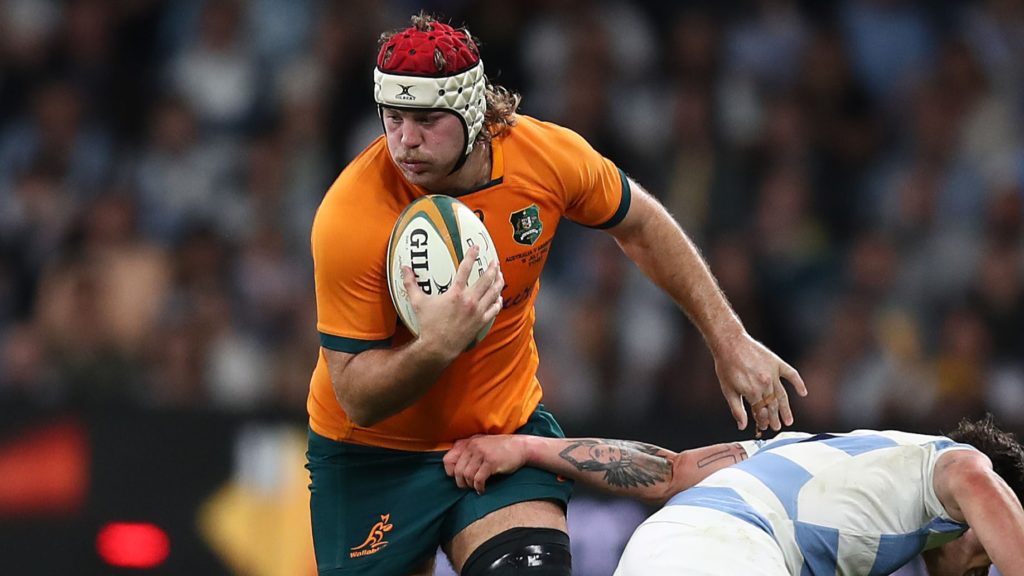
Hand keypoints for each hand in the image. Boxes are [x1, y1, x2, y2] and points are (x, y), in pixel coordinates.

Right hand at [404, 245, 503, 361]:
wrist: (438, 347)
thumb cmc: (428, 325)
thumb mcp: (418, 303)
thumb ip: (411, 284)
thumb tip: (404, 268)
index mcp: (455, 293)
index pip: (465, 269)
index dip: (472, 256)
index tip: (476, 247)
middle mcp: (469, 301)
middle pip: (486, 279)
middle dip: (492, 268)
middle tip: (495, 261)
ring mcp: (477, 312)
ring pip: (493, 293)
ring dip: (498, 282)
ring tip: (500, 274)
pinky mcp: (481, 322)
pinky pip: (494, 309)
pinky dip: (498, 301)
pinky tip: (499, 297)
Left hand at [443, 434, 529, 493]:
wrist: (521, 447)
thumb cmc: (501, 448)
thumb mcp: (481, 444)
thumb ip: (468, 451)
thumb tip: (453, 469)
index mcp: (468, 442)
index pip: (448, 459)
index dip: (451, 472)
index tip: (459, 477)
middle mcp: (473, 446)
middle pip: (457, 470)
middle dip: (461, 482)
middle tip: (468, 487)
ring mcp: (482, 453)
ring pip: (467, 476)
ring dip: (470, 486)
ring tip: (476, 487)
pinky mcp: (491, 462)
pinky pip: (478, 479)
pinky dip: (479, 488)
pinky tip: (482, 489)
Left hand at [713, 331, 806, 432]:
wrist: (730, 343)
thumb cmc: (726, 366)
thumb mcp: (728, 390)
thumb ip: (737, 409)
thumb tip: (742, 426)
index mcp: (752, 392)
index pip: (761, 412)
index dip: (762, 421)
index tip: (763, 427)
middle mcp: (765, 384)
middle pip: (772, 405)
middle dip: (774, 418)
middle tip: (776, 427)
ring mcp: (773, 374)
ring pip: (782, 395)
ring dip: (785, 409)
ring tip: (788, 420)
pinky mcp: (777, 363)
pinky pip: (791, 374)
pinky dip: (798, 383)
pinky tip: (803, 392)